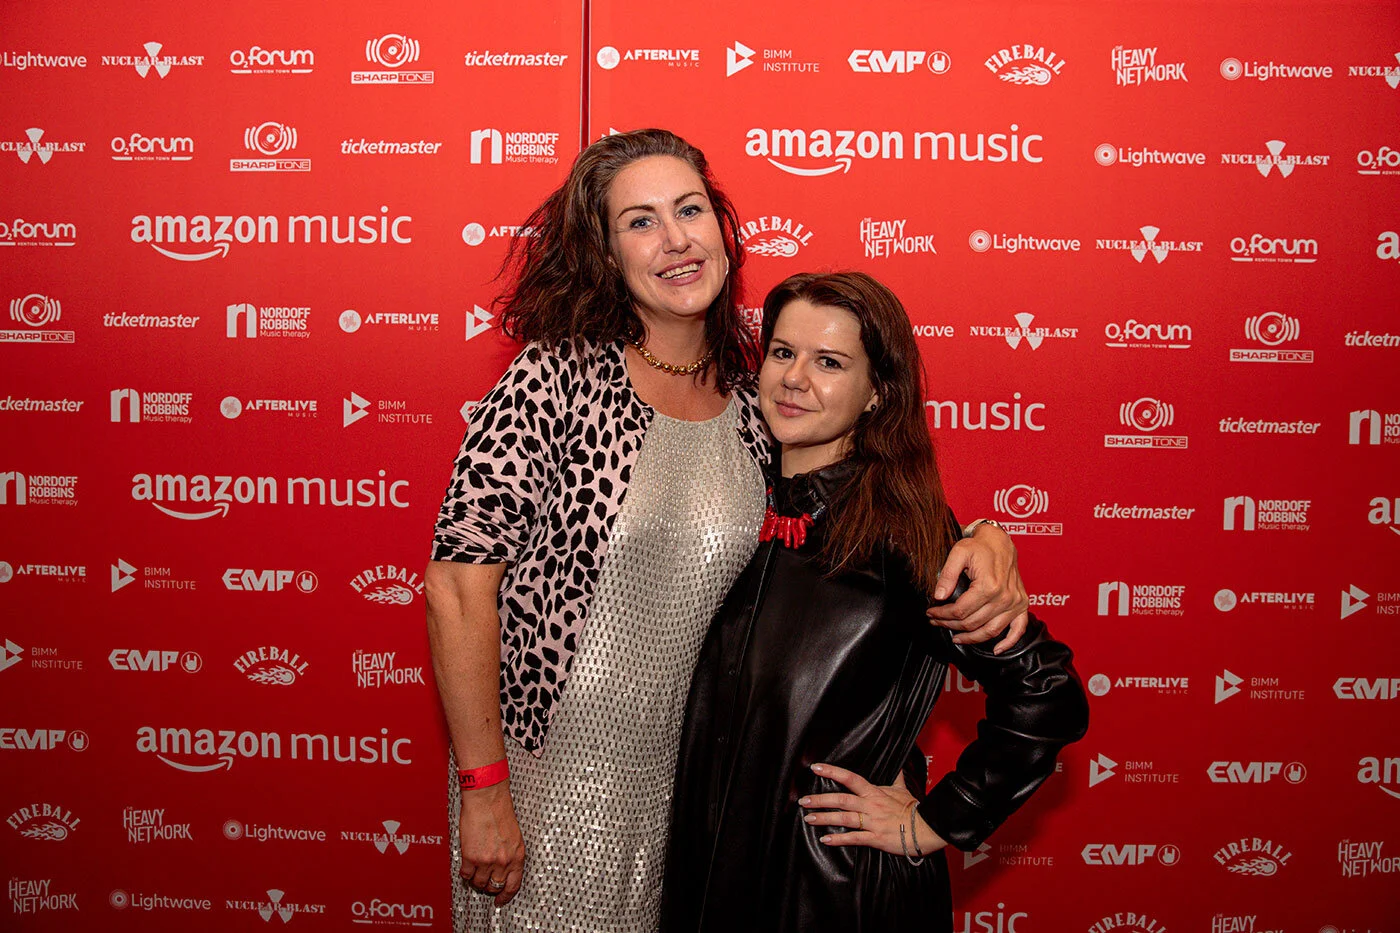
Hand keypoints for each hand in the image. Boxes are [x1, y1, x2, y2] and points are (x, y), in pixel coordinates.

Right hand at [459, 782, 525, 906]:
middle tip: (484, 881)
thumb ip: (510, 854)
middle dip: (489, 886)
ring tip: (474, 871)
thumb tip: (503, 868)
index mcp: (517, 855)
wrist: (487, 798)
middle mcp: (503, 860)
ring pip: (479, 883)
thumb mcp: (514, 836)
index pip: (513, 885)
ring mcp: (487, 860)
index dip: (506, 896)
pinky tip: (467, 866)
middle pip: (494, 886)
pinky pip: (466, 874)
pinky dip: (465, 873)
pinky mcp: (471, 857)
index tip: (500, 901)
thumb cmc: (499, 811)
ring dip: (476, 879)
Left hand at [798, 763, 947, 856]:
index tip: (816, 768)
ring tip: (809, 818)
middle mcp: (871, 805)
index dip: (833, 772)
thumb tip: (898, 765)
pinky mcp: (875, 838)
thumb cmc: (913, 809)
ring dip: (825, 818)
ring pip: (844, 818)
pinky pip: (854, 838)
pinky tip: (825, 840)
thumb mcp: (902, 790)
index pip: (850, 778)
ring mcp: (872, 822)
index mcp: (875, 792)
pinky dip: (839, 839)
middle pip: (841, 799)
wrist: (926, 828)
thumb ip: (895, 778)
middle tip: (803, 801)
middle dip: (821, 799)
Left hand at [926, 524, 1027, 653]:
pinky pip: (1018, 629)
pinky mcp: (1022, 605)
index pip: (960, 611)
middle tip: (937, 621)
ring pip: (990, 631)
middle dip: (950, 625)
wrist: (999, 541)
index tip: (931, 612)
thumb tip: (939, 596)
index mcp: (989, 586)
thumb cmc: (979, 546)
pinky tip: (997, 649)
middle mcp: (1004, 597)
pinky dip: (1009, 642)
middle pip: (973, 623)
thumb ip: (947, 574)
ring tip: (955, 636)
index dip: (942, 614)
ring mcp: (1015, 603)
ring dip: (971, 638)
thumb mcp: (958, 553)